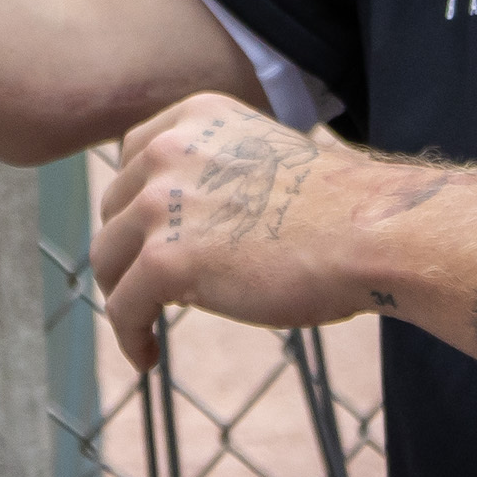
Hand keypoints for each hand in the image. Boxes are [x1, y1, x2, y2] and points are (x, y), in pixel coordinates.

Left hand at [91, 93, 398, 369]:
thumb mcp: (265, 159)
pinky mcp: (166, 259)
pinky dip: (129, 336)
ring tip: (146, 323)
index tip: (148, 235)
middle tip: (154, 286)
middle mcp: (168, 150)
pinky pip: (123, 307)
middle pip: (114, 209)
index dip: (135, 201)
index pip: (131, 156)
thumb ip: (219, 173)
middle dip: (130, 249)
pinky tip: (146, 358)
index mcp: (196, 118)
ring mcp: (161, 204)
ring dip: (124, 294)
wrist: (369, 233)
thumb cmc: (338, 209)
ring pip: (108, 259)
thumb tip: (188, 222)